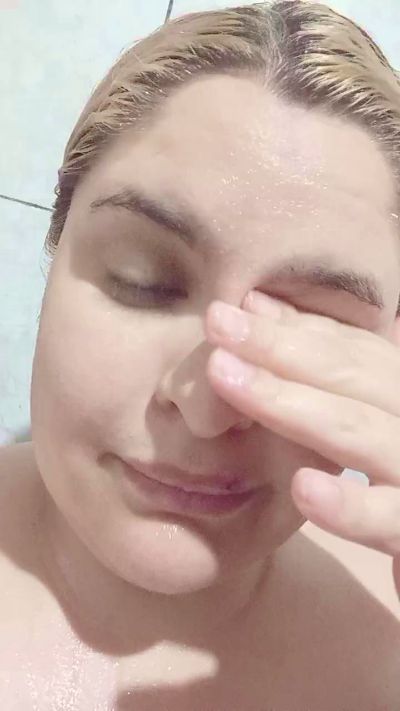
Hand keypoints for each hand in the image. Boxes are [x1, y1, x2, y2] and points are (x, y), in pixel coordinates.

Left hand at [205, 291, 399, 598]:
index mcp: (398, 391)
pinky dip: (350, 505)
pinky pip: (389, 517)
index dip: (284, 329)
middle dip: (278, 349)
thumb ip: (318, 360)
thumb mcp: (363, 411)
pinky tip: (302, 487)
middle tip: (214, 325)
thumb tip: (257, 305)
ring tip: (225, 380)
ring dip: (292, 405)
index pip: (346, 350)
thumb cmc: (396, 475)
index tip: (224, 315)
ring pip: (361, 433)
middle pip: (351, 376)